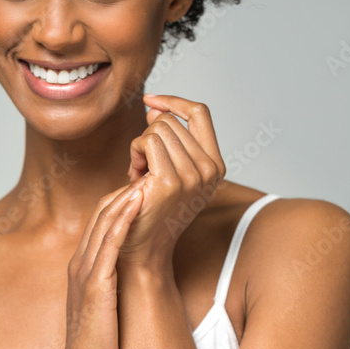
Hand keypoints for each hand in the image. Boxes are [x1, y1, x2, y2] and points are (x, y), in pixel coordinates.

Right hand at [55, 182, 143, 348]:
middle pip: (101, 214)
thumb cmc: (100, 345)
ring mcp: (86, 274)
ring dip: (125, 197)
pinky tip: (136, 203)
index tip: (148, 182)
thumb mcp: (107, 304)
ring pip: (104, 224)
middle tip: (149, 169)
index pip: (102, 221)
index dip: (123, 198)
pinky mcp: (95, 287)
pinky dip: (122, 221)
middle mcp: (81, 264)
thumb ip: (115, 282)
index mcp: (83, 266)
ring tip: (147, 174)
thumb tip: (137, 270)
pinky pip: (108, 246)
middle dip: (125, 188)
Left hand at [118, 93, 225, 270]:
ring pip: (157, 128)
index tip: (150, 101)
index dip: (173, 101)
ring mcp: (193, 176)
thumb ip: (170, 138)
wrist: (141, 246)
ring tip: (139, 174)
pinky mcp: (171, 181)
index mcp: (216, 165)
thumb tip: (154, 107)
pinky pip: (147, 140)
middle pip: (170, 120)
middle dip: (149, 136)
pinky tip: (134, 176)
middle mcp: (210, 170)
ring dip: (139, 147)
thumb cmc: (149, 207)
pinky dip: (134, 153)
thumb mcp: (170, 167)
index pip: (199, 112)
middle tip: (142, 167)